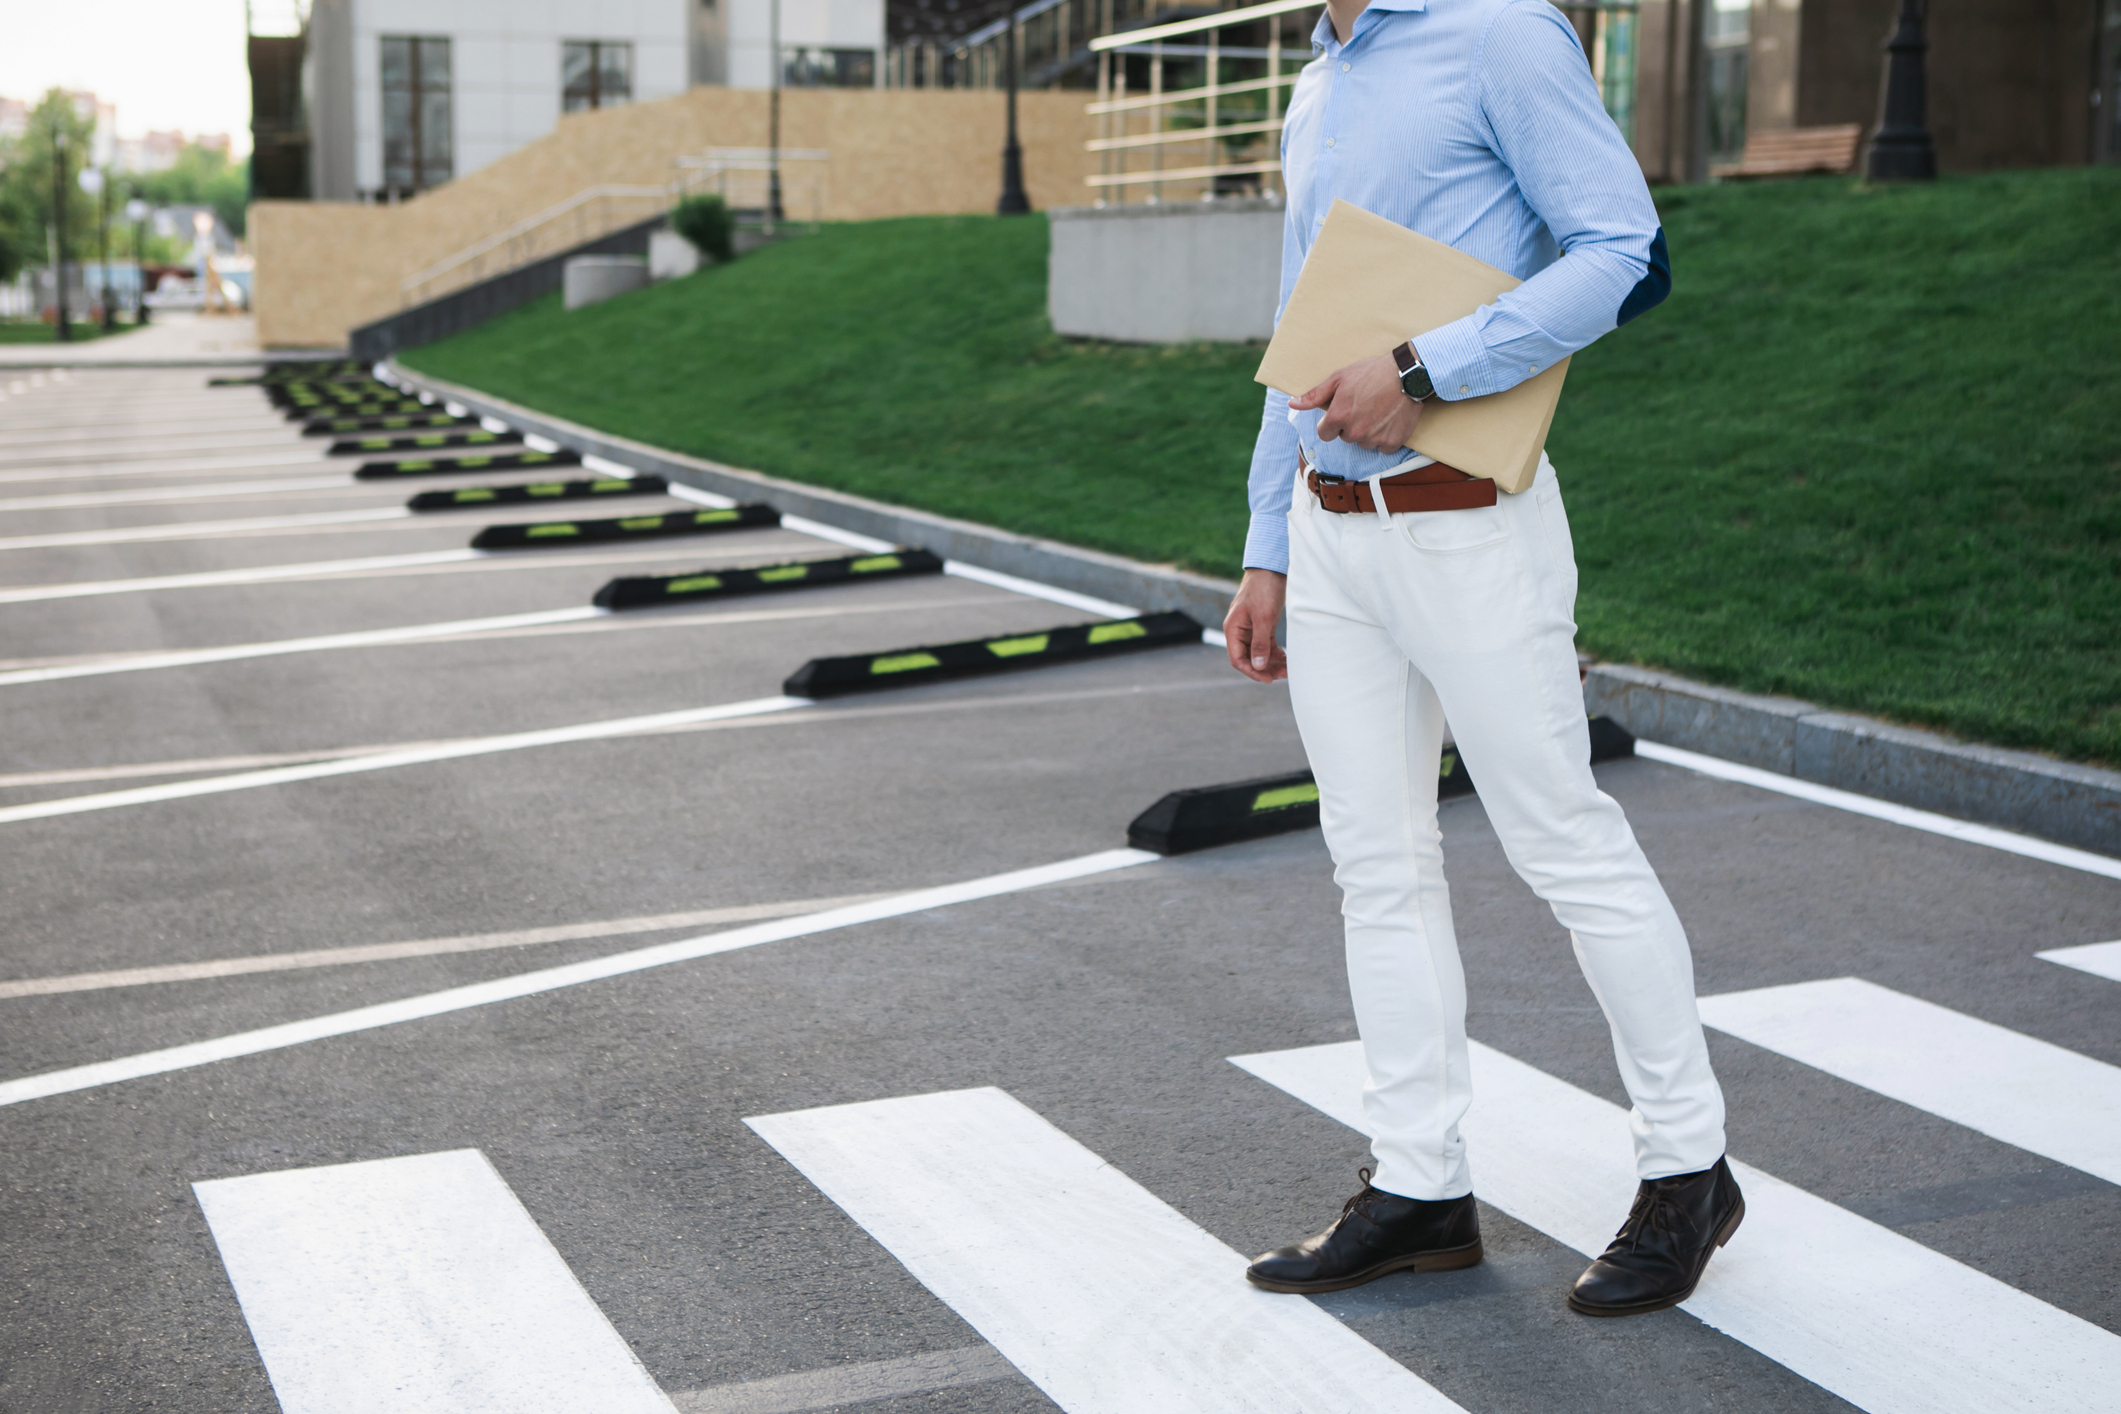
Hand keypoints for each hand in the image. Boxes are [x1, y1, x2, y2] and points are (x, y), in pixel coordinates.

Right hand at [1223, 569, 1287, 682]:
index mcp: (1233, 629)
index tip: (1268, 679)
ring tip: (1288, 669)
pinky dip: (1276, 653)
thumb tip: (1257, 666)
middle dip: (1265, 668)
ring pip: (1259, 653)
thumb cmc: (1263, 589)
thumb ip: (1260, 643)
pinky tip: (1287, 659)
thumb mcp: (1263, 617)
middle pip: (1249, 658)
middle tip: (1283, 675)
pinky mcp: (1262, 624)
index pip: (1238, 659)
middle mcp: (1239, 631)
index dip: (1252, 671)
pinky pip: (1267, 644)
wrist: (1271, 567)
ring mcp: (1251, 628)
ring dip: (1272, 662)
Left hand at [1292, 351, 1425, 451]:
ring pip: (1364, 443)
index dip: (1332, 422)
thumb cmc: (1371, 372)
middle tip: (1364, 406)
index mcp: (1338, 417)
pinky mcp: (1392, 442)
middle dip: (1351, 425)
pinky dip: (1385, 437)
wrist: (1407, 374)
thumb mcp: (1339, 378)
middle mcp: (1354, 432)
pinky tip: (1389, 420)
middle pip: (1345, 438)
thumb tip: (1293, 403)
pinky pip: (1383, 447)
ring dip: (1368, 432)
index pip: (1325, 433)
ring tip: (1378, 411)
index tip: (1343, 411)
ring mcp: (1374, 439)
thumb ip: (1315, 395)